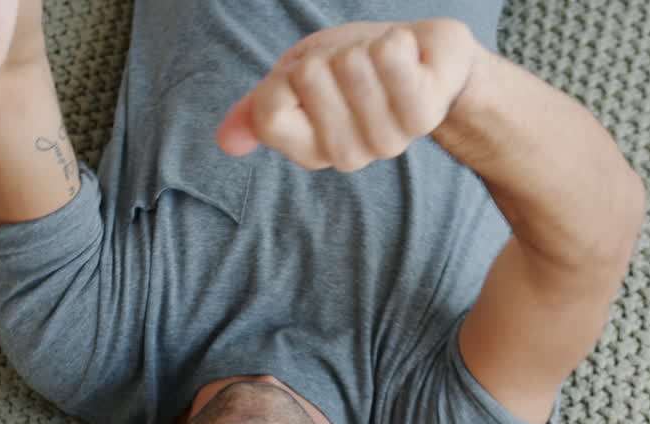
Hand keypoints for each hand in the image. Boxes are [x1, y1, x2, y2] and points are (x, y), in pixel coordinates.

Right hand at [216, 19, 480, 171]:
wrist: (424, 60)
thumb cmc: (355, 69)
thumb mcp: (298, 80)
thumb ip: (261, 108)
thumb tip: (226, 143)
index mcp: (310, 149)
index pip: (269, 114)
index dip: (284, 79)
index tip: (311, 76)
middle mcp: (347, 155)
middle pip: (308, 77)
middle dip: (329, 54)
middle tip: (353, 65)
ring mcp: (387, 140)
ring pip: (350, 64)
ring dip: (365, 46)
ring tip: (382, 62)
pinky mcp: (424, 115)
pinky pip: (391, 58)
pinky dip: (396, 42)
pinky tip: (408, 57)